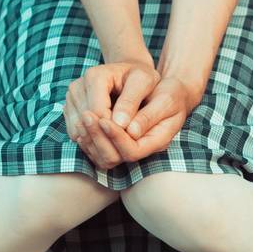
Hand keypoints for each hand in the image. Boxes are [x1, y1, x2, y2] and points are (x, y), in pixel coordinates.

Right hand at [64, 58, 159, 169]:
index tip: (130, 141)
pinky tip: (106, 144)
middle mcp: (77, 86)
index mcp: (95, 76)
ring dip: (96, 144)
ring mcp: (70, 99)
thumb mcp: (144, 82)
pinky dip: (89, 142)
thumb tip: (120, 124)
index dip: (113, 131)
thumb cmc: (140, 77)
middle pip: (85, 124)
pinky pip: (74, 133)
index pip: (98, 113)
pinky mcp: (69, 109)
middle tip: (124, 153)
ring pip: (78, 131)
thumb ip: (132, 102)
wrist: (127, 72)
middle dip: (105, 140)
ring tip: (116, 150)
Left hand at [84, 74, 201, 166]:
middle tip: (86, 114)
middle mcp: (143, 148)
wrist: (170, 93)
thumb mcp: (166, 98)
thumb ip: (149, 116)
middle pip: (113, 158)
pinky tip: (81, 117)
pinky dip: (87, 135)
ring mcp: (129, 147)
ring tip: (82, 114)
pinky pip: (96, 148)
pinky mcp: (117, 142)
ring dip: (90, 137)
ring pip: (102, 156)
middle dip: (98, 137)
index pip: (131, 150)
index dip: (115, 136)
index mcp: (158, 140)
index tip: (103, 118)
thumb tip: (131, 131)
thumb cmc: (171, 93)